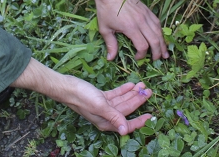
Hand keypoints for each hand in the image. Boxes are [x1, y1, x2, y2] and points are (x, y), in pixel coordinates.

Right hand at [11, 58, 152, 134]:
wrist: (67, 86)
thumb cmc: (82, 97)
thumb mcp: (100, 106)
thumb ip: (114, 117)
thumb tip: (125, 132)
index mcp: (106, 121)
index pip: (127, 123)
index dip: (140, 120)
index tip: (151, 115)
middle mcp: (106, 116)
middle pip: (126, 109)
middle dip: (138, 101)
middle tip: (149, 91)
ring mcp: (103, 106)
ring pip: (122, 100)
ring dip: (132, 93)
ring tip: (142, 85)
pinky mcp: (100, 97)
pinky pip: (115, 95)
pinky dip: (123, 90)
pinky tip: (131, 85)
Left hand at [88, 0, 168, 60]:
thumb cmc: (105, 9)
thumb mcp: (104, 28)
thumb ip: (110, 44)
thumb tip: (110, 58)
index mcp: (130, 27)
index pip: (143, 46)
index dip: (142, 55)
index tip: (137, 58)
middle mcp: (141, 21)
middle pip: (155, 40)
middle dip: (157, 53)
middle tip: (156, 60)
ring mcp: (145, 14)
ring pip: (159, 31)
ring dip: (163, 43)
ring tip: (165, 53)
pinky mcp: (147, 9)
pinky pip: (157, 22)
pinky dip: (160, 31)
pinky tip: (160, 37)